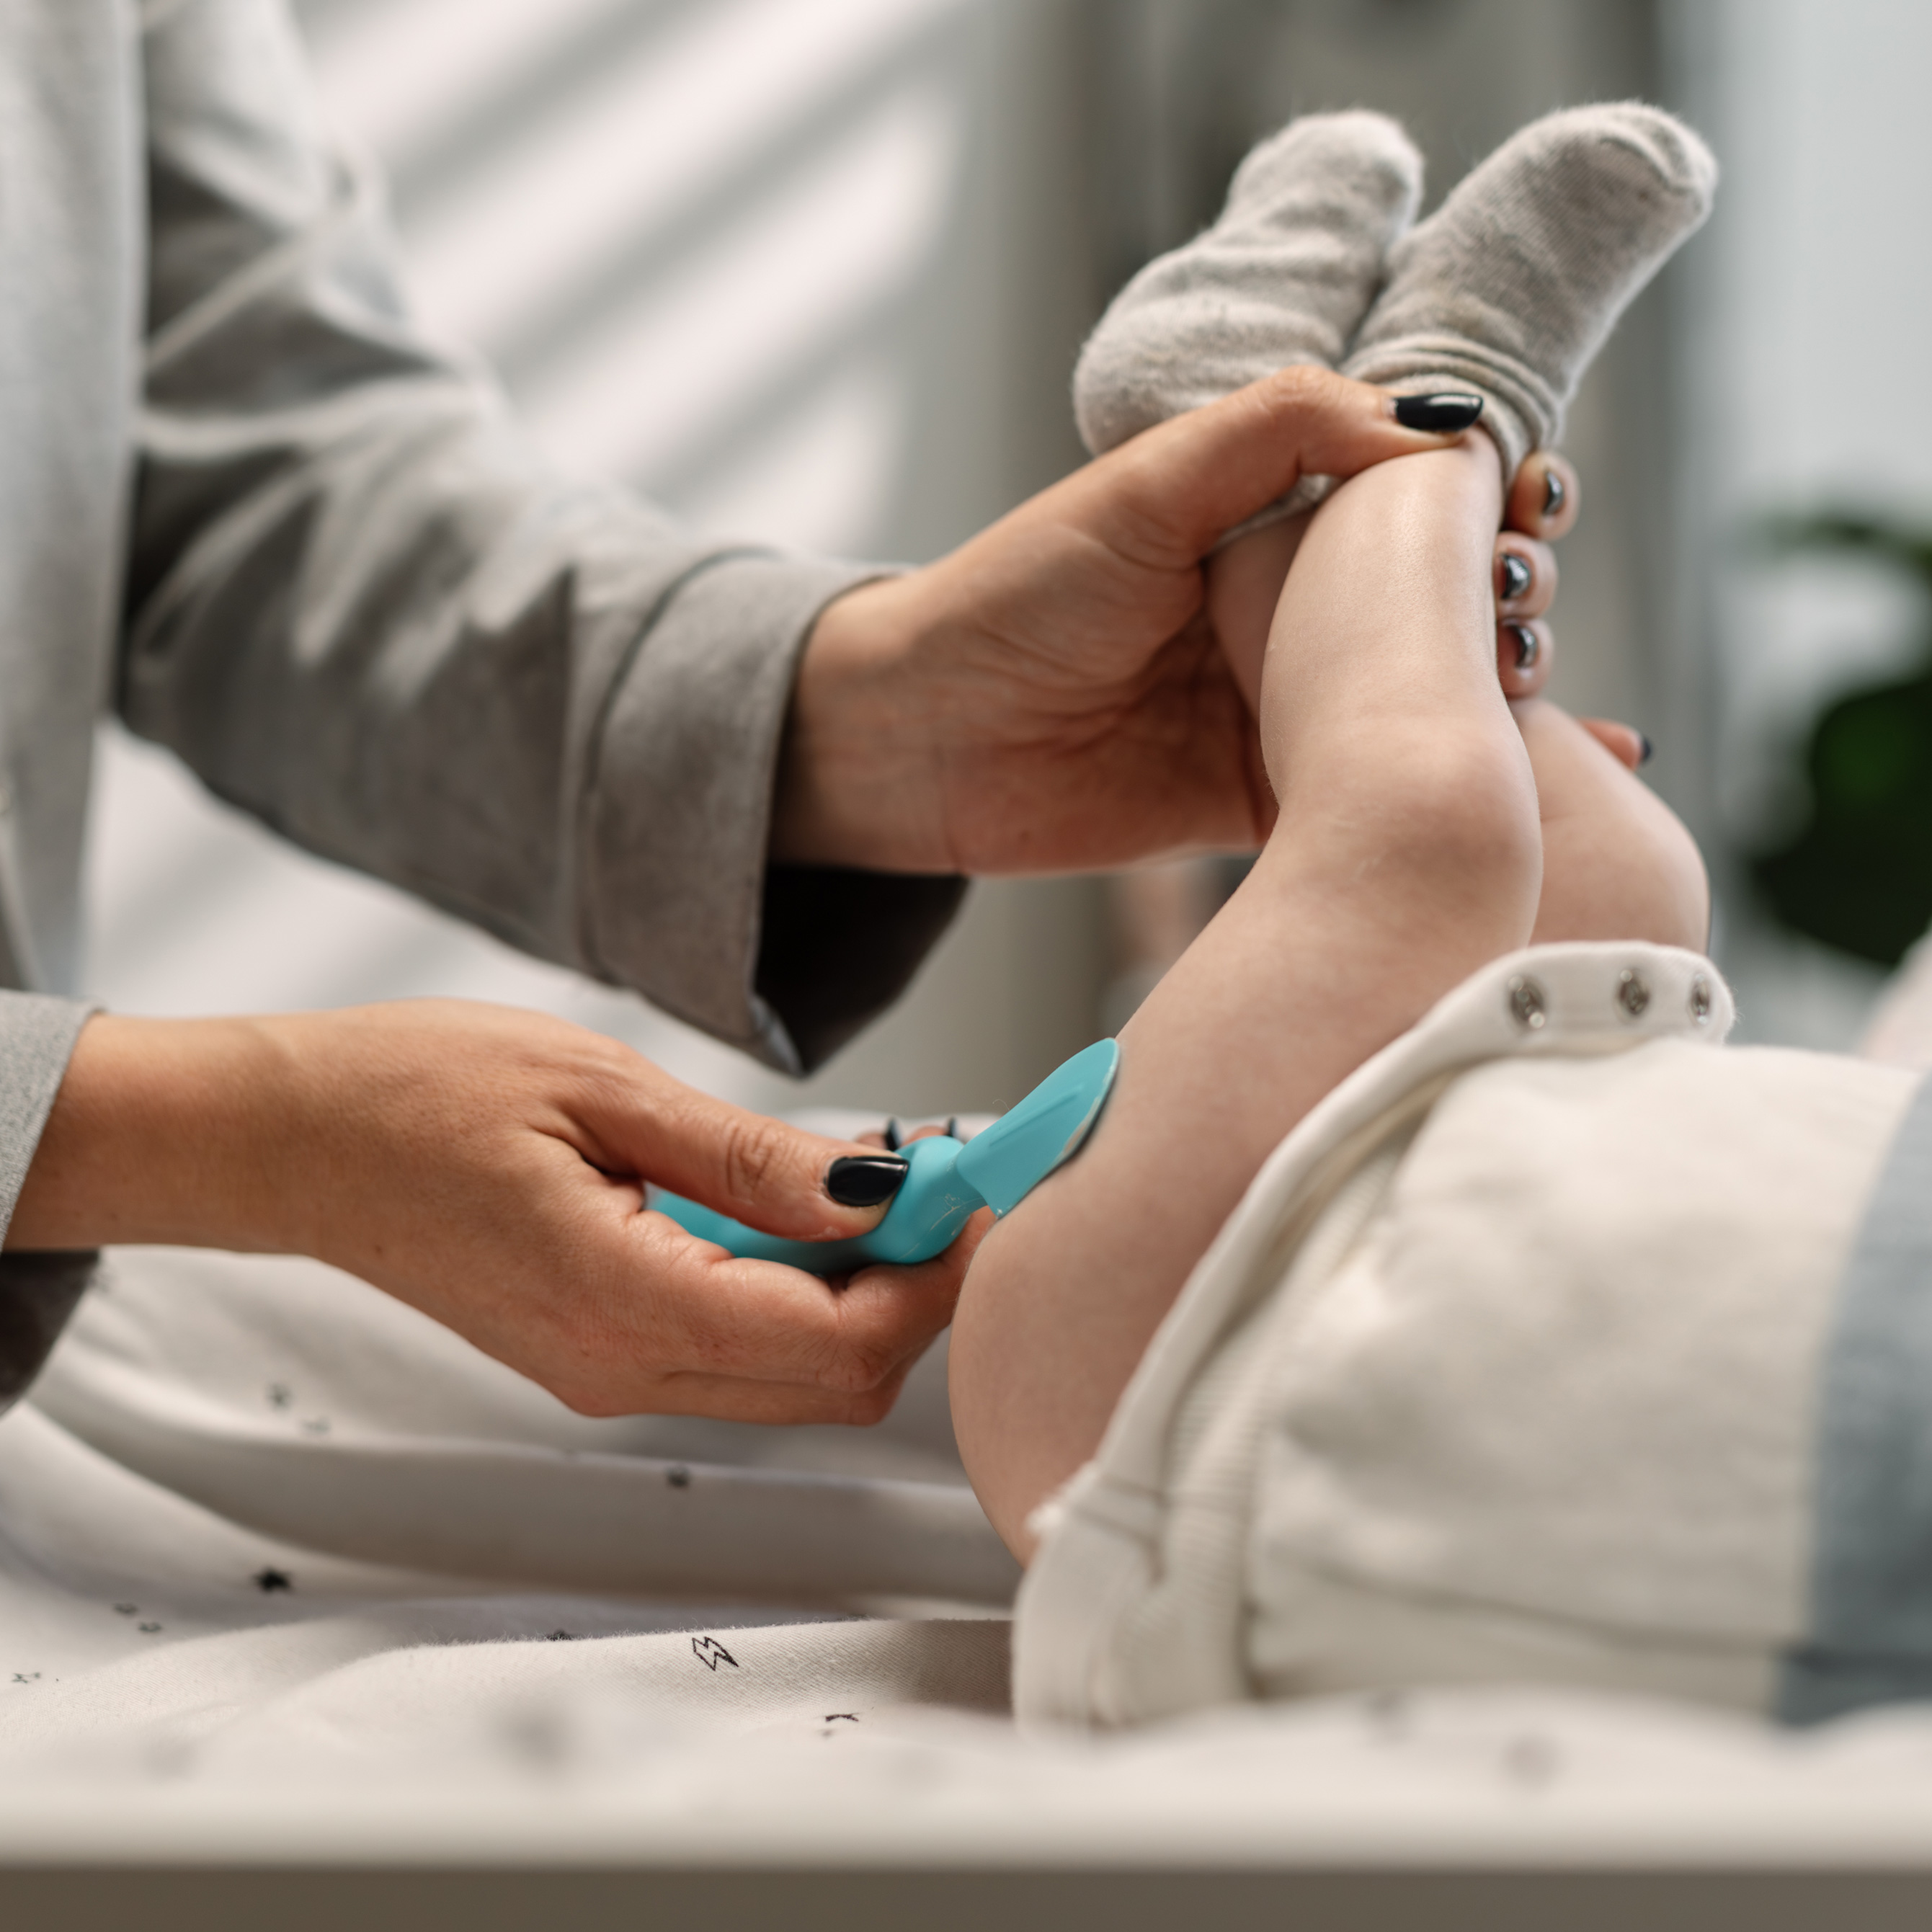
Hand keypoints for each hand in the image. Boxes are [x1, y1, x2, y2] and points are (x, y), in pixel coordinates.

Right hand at [10, 1003, 969, 1422]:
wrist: (296, 1141)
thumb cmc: (420, 1093)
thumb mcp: (603, 1089)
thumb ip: (748, 1159)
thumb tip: (880, 1193)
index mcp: (627, 1306)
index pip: (842, 1344)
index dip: (939, 1278)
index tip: (984, 1193)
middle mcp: (626, 1371)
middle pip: (838, 1383)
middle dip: (919, 1290)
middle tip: (946, 1181)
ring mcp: (611, 1375)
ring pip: (797, 1379)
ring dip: (864, 1294)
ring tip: (882, 1184)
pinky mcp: (601, 1355)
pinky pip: (739, 1354)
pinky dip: (799, 1295)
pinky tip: (798, 1210)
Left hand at [775, 366, 1580, 872]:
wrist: (922, 742)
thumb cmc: (1013, 595)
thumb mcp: (1143, 488)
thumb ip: (1278, 432)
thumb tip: (1439, 419)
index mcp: (1272, 520)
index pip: (1415, 495)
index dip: (1489, 492)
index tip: (1535, 499)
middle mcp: (1293, 613)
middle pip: (1443, 598)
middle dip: (1510, 593)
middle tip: (1519, 605)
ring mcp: (1288, 710)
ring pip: (1430, 697)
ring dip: (1511, 690)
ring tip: (1539, 685)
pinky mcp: (1273, 801)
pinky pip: (1386, 795)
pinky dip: (1472, 791)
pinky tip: (1579, 779)